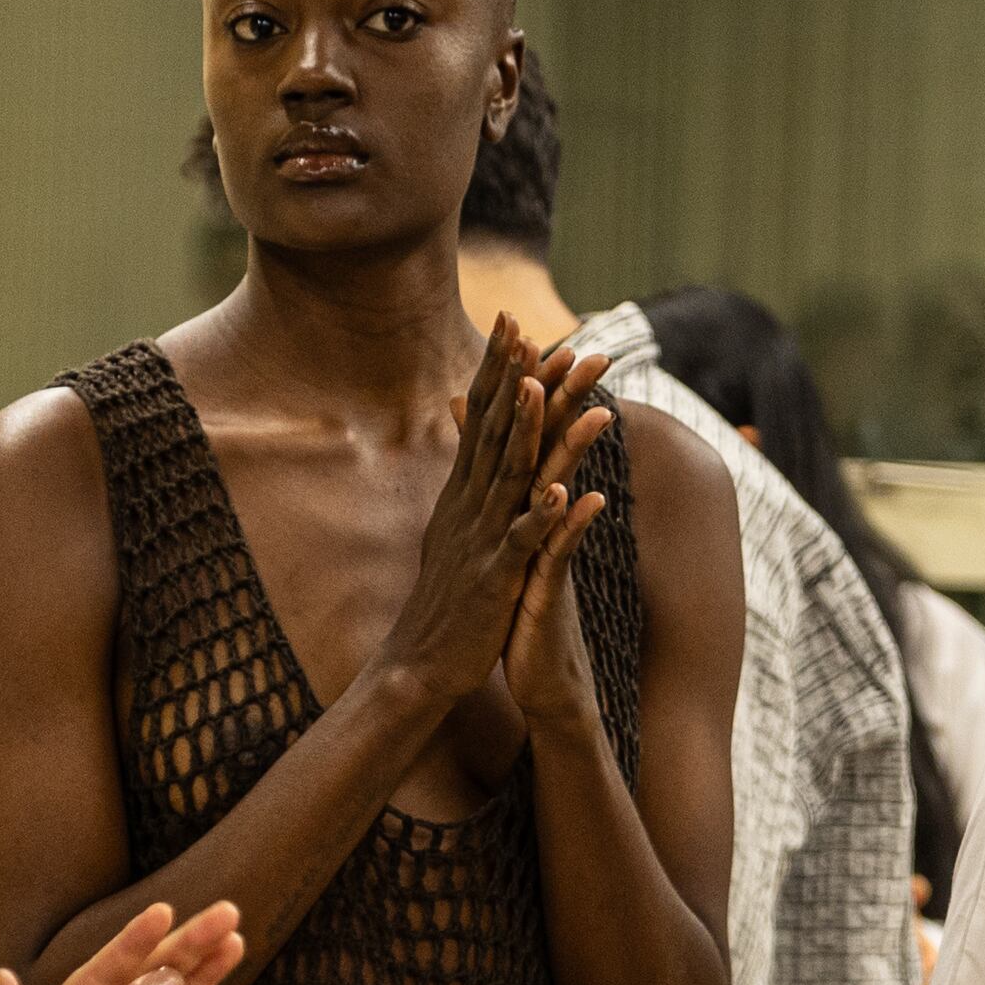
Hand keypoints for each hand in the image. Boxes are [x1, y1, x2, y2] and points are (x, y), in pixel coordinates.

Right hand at [363, 319, 615, 721]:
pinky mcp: (495, 578)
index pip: (482, 418)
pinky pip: (523, 543)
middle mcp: (470, 505)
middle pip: (500, 432)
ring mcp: (481, 539)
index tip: (513, 321)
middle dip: (521, 380)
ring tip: (543, 386)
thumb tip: (457, 443)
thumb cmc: (446, 598)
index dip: (498, 370)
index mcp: (464, 492)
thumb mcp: (451, 529)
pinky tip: (565, 492)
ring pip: (512, 474)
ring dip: (530, 429)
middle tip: (544, 331)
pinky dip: (543, 517)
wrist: (420, 662)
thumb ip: (463, 480)